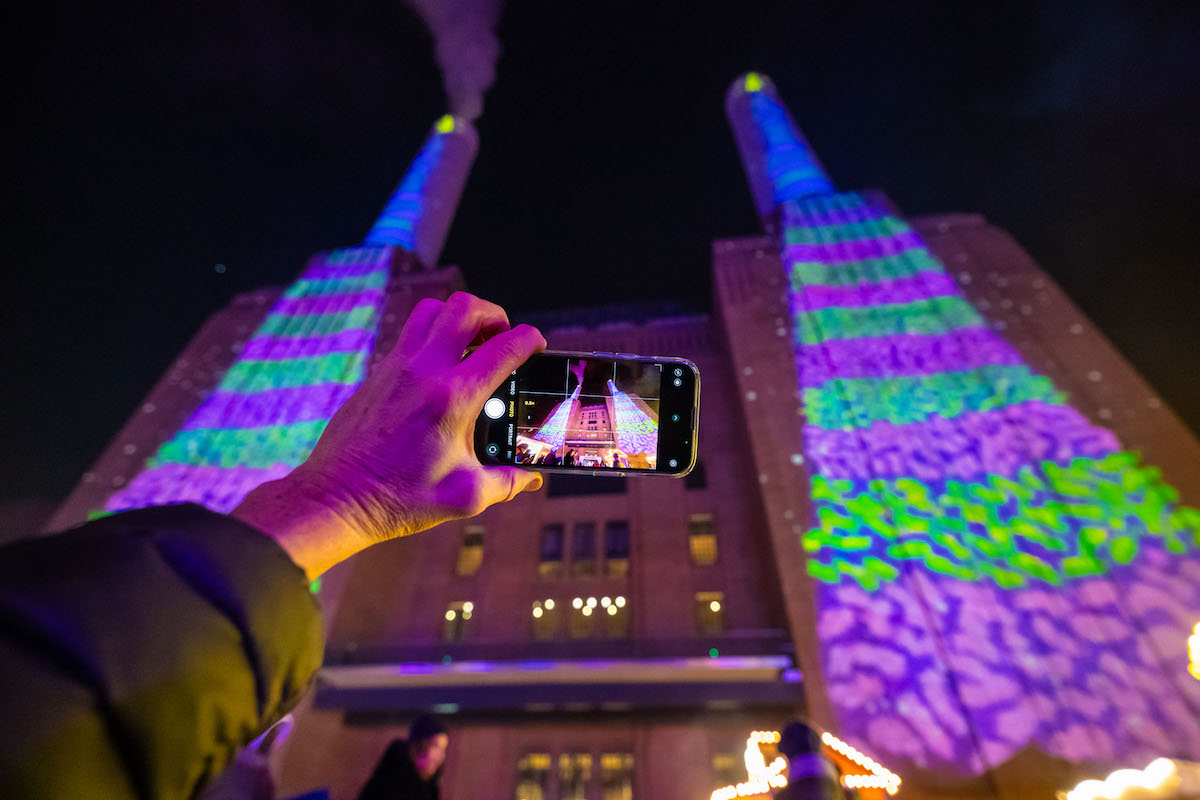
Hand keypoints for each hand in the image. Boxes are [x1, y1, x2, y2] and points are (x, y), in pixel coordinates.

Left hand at [233, 292, 545, 578]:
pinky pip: (409, 336)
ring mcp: (395, 368)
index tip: (537, 346)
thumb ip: (506, 482)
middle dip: (494, 313)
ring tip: (472, 345)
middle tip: (503, 337)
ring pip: (432, 310)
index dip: (530, 339)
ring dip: (458, 317)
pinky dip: (433, 338)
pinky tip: (441, 372)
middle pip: (465, 308)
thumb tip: (532, 478)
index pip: (504, 348)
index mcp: (453, 398)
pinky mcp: (376, 375)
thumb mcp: (464, 497)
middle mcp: (424, 372)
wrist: (335, 499)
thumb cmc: (398, 500)